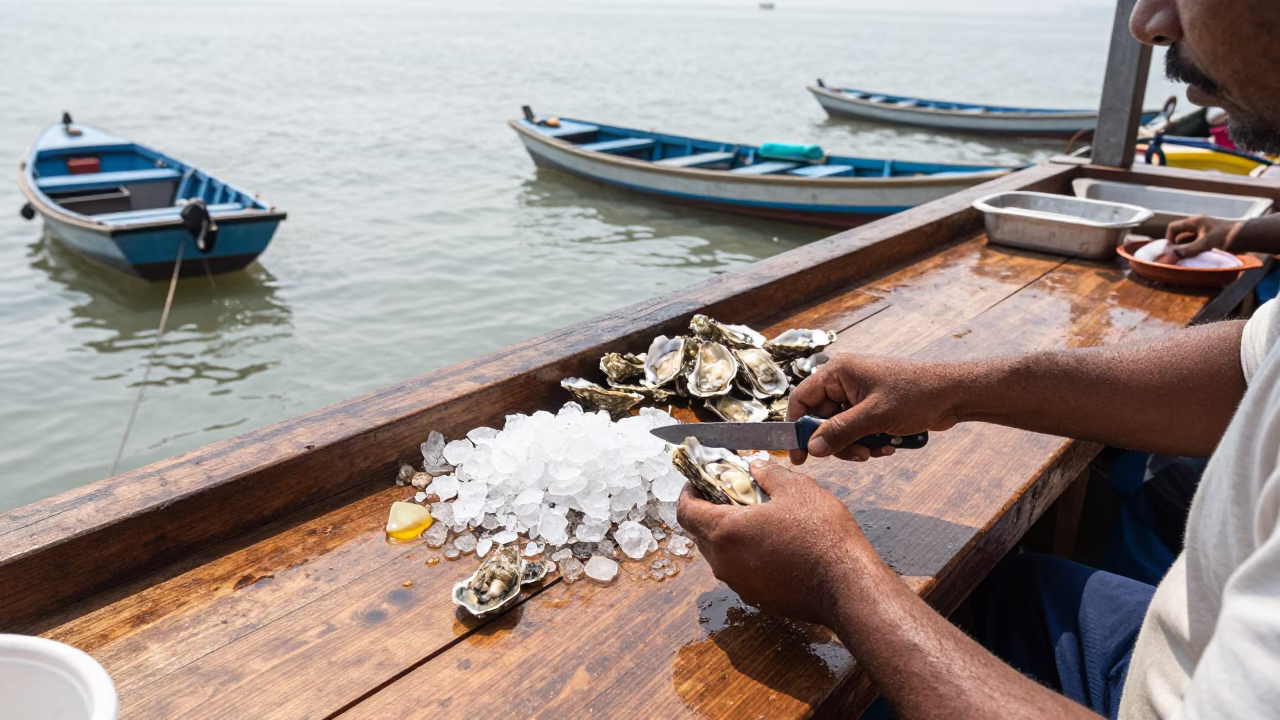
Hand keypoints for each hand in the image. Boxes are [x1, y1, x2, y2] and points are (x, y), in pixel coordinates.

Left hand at [676, 461, 871, 625]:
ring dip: (728, 537)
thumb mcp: (796, 490)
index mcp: (725, 532)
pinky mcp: (757, 599)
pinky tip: (772, 545)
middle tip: (730, 496)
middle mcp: (724, 563)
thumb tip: (755, 467)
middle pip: (700, 535)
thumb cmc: (822, 536)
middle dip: (709, 513)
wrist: (847, 586)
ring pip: (720, 556)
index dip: (688, 494)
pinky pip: (740, 573)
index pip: (686, 512)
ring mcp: (739, 585)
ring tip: (756, 519)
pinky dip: (746, 557)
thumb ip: (769, 474)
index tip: (697, 483)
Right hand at [787, 353, 961, 463]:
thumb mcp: (874, 416)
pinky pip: (857, 429)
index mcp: (839, 372)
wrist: (953, 394)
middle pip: (821, 419)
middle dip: (837, 441)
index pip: (802, 400)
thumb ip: (839, 432)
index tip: (799, 455)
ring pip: (839, 428)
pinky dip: (868, 441)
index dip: (797, 428)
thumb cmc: (917, 394)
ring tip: (876, 450)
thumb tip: (812, 449)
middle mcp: (844, 381)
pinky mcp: (872, 406)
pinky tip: (887, 445)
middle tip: (856, 455)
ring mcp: (858, 394)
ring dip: (855, 444)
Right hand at [1160, 215, 1241, 261]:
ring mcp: (1204, 233)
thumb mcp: (1206, 243)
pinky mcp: (1210, 240)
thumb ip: (1188, 249)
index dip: (1169, 238)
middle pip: (1179, 236)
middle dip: (1177, 247)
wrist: (1247, 237)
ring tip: (1187, 260)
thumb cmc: (1227, 236)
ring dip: (1186, 251)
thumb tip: (1171, 255)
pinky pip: (1196, 246)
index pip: (1173, 227)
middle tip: (1177, 257)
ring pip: (1188, 242)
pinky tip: (1196, 260)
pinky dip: (1194, 253)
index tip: (1171, 250)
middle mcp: (1198, 226)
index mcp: (1195, 222)